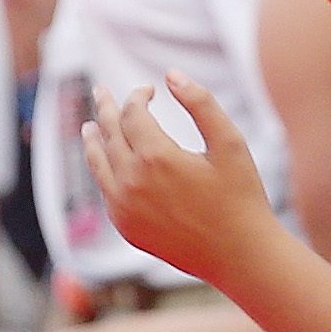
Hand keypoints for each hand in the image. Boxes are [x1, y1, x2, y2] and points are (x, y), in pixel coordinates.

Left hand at [81, 76, 277, 275]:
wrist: (240, 257)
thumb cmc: (240, 197)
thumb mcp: (229, 143)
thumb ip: (201, 103)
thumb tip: (170, 74)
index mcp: (156, 156)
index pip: (132, 113)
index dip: (138, 96)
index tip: (150, 90)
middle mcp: (132, 182)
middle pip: (109, 132)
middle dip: (107, 108)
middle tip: (100, 90)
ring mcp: (125, 208)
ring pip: (99, 162)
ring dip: (94, 139)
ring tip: (89, 126)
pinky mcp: (126, 228)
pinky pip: (106, 191)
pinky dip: (103, 170)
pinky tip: (107, 163)